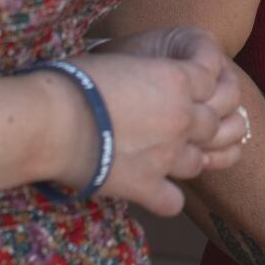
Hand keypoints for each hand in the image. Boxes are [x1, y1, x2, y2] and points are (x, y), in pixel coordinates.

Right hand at [34, 36, 245, 214]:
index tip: (195, 85)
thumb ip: (148, 74)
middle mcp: (182, 117)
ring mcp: (168, 154)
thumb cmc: (74, 81)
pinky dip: (166, 199)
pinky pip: (173, 201)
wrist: (48, 120)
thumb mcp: (123, 62)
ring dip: (190, 160)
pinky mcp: (146, 185)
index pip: (214, 78)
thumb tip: (144, 80)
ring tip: (172, 156)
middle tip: (183, 123)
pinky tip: (153, 191)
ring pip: (201, 162)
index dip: (207, 82)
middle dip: (204, 123)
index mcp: (178, 78)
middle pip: (216, 123)